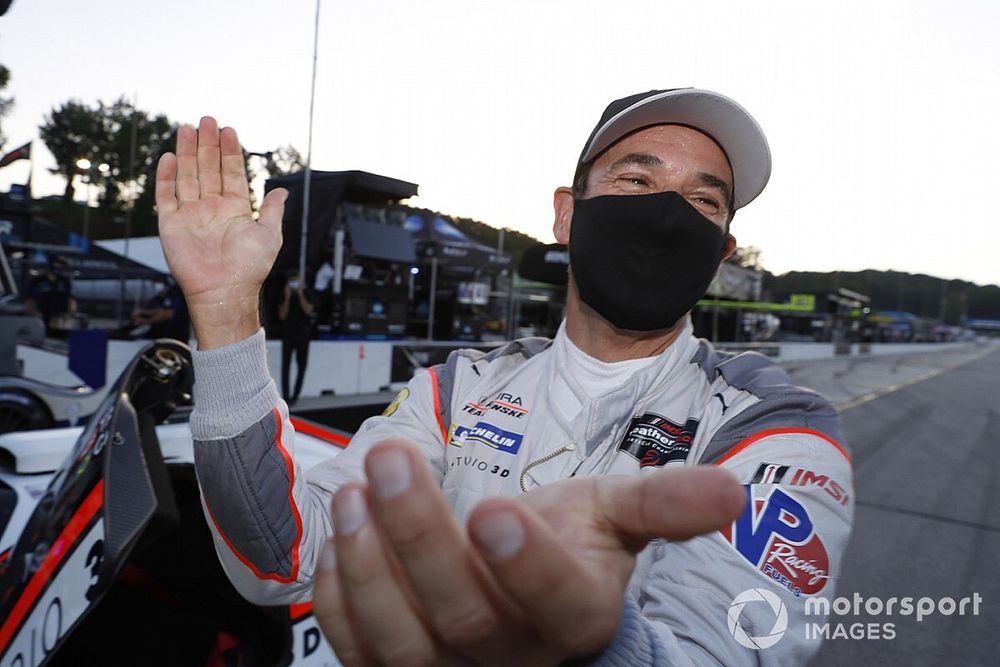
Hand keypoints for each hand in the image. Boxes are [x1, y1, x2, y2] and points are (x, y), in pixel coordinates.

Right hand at [156, 117, 286, 348]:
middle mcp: (212, 208)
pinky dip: (166, 176)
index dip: (230, 152)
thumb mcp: (270, 235)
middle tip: (207, 119)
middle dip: (207, 144)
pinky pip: (166, 196)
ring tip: (187, 128)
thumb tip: (282, 190)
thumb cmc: (249, 268)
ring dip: (186, 152)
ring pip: (187, 175)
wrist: (225, 290)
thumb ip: (272, 210)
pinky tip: (169, 156)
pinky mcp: (172, 224)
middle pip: (208, 168)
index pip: (231, 173)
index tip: (228, 129)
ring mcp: (191, 214)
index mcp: (235, 209)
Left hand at [311, 440, 743, 665]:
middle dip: (421, 535)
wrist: (527, 590)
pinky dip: (341, 597)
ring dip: (369, 565)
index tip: (497, 506)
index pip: (558, 603)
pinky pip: (358, 649)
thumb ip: (665, 502)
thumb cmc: (571, 545)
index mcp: (575, 615)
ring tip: (352, 493)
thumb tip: (736, 491)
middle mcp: (513, 656)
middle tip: (391, 458)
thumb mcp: (616, 516)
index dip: (528, 565)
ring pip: (400, 642)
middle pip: (463, 617)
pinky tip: (338, 536)